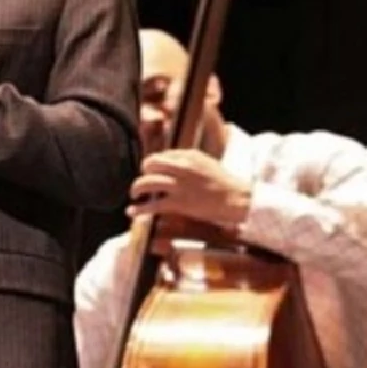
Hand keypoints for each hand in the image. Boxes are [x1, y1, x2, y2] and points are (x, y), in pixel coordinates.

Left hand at [127, 148, 251, 227]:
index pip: (162, 155)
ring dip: (136, 188)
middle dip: (143, 172)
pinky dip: (139, 210)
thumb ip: (187, 160)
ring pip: (147, 182)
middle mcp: (181, 168)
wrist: (236, 199)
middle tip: (142, 181)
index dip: (154, 164)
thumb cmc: (222, 182)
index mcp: (188, 156)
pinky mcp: (179, 204)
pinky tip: (131, 212)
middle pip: (150, 164)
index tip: (152, 171)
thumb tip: (168, 162)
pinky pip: (153, 206)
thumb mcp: (205, 162)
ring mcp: (179, 186)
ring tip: (134, 194)